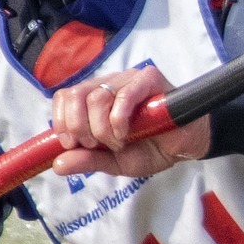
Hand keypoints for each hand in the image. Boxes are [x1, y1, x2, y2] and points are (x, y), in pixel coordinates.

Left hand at [50, 64, 210, 179]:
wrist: (185, 146)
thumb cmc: (151, 149)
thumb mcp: (114, 163)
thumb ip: (88, 161)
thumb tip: (57, 165)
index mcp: (95, 98)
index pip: (64, 96)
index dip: (61, 121)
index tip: (72, 144)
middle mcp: (108, 84)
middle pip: (75, 95)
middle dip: (79, 127)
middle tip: (97, 145)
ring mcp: (128, 78)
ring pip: (97, 97)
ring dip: (103, 129)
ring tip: (119, 142)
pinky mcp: (149, 78)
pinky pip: (124, 95)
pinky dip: (119, 120)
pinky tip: (126, 133)